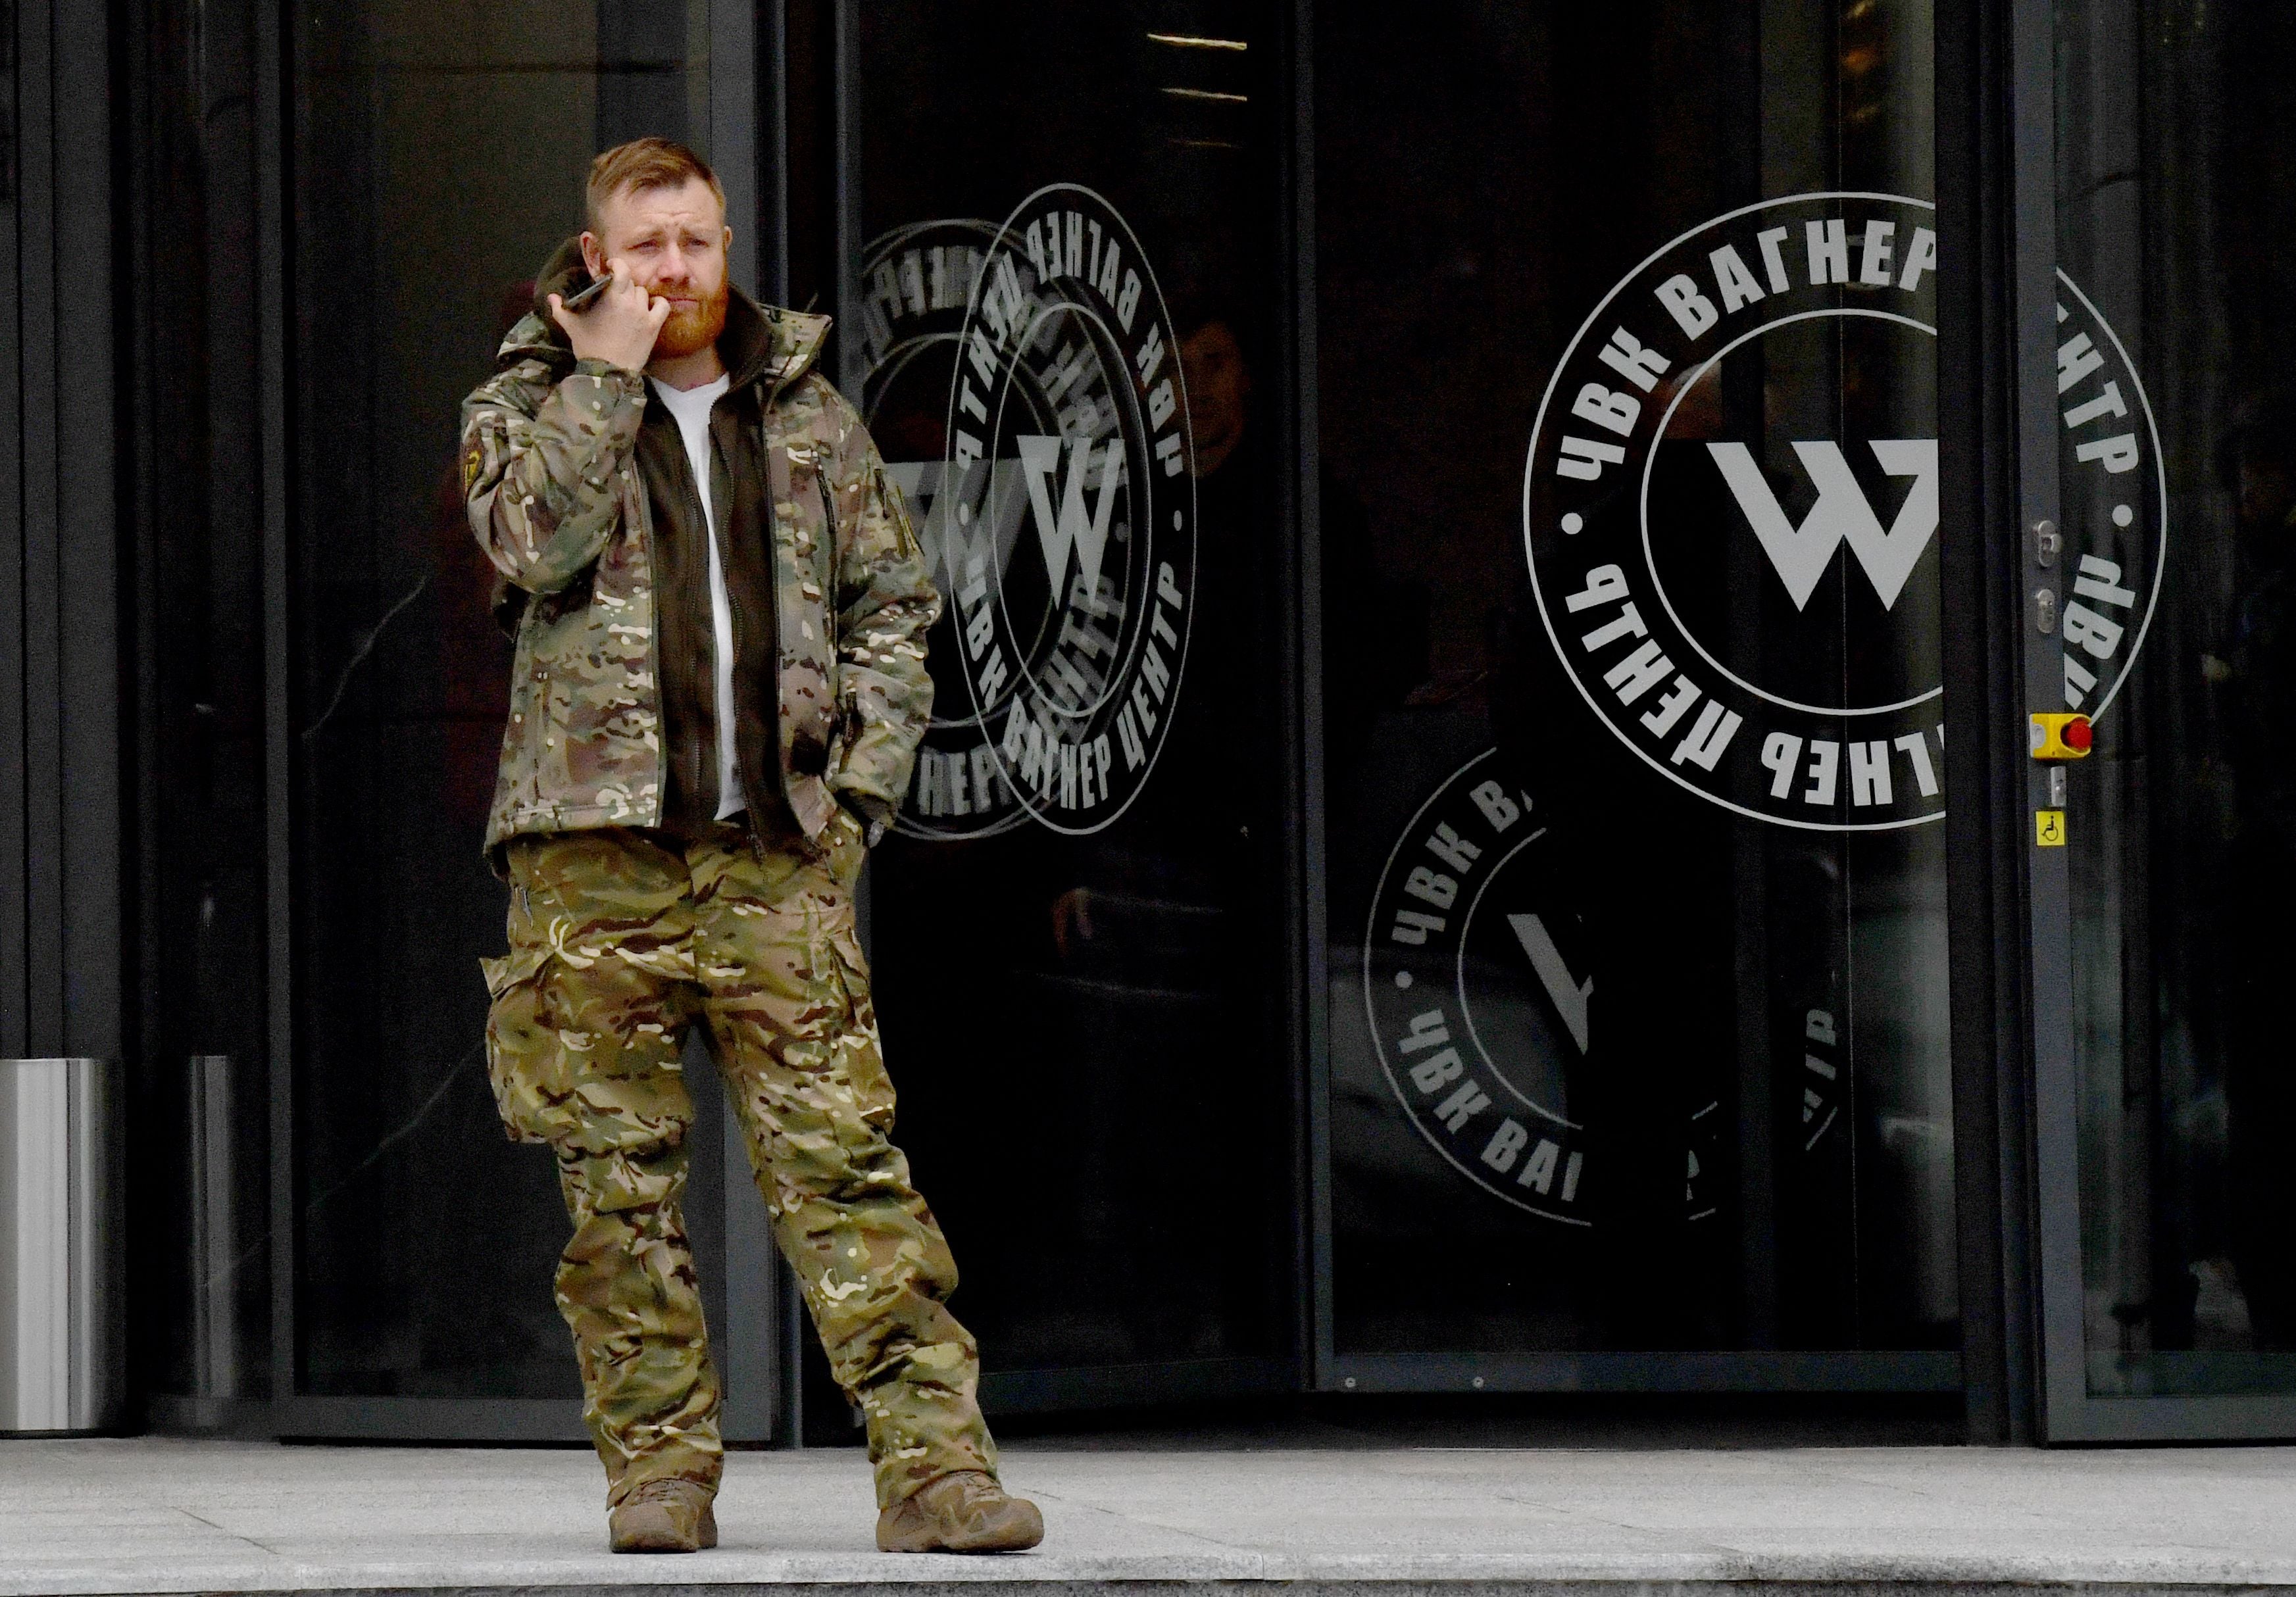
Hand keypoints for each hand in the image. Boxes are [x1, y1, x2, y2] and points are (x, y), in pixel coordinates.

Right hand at [548, 258, 668, 372]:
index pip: (621, 269)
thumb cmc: (589, 347)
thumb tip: (551, 297)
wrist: (608, 372)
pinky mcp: (654, 327)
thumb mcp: (572, 326)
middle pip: (630, 283)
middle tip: (613, 294)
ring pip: (643, 293)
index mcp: (612, 297)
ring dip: (635, 295)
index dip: (617, 265)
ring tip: (627, 304)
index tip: (610, 268)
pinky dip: (657, 304)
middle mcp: (631, 302)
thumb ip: (560, 309)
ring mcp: (644, 314)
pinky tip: (649, 308)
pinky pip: (662, 306)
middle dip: (621, 285)